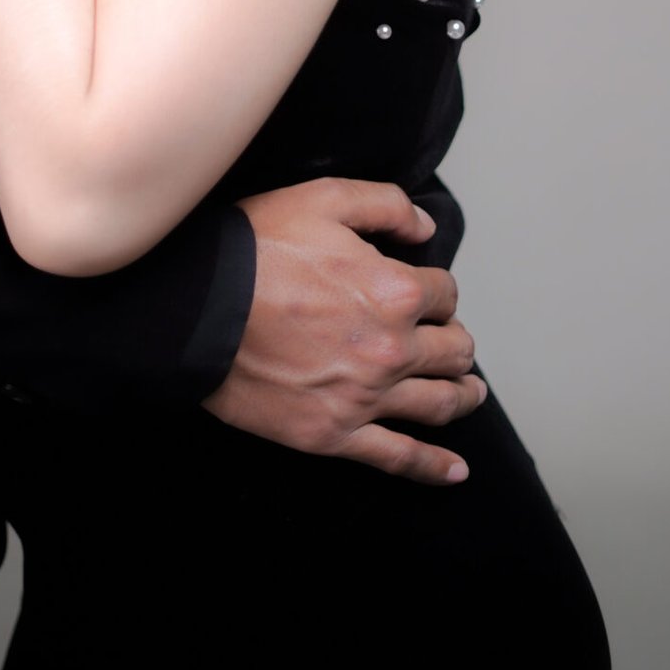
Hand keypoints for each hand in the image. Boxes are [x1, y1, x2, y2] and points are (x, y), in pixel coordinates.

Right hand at [203, 178, 485, 484]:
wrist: (199, 309)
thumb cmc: (256, 249)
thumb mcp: (324, 198)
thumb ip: (386, 206)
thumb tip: (425, 228)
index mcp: (395, 291)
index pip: (445, 294)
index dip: (438, 291)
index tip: (427, 294)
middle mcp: (391, 349)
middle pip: (453, 351)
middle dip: (457, 343)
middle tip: (452, 343)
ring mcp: (365, 398)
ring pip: (439, 404)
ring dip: (464, 397)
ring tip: (471, 394)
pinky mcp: (334, 435)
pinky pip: (398, 458)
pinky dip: (434, 467)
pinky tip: (455, 471)